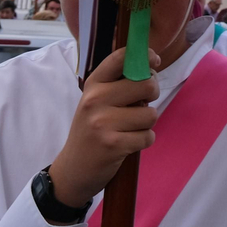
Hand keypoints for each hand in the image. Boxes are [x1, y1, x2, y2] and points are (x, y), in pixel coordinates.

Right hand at [47, 48, 160, 209]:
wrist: (72, 169)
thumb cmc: (91, 130)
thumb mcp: (96, 101)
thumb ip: (118, 83)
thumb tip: (151, 65)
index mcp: (93, 84)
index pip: (121, 57)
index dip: (144, 56)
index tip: (154, 63)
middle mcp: (96, 99)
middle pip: (147, 85)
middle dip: (152, 95)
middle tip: (141, 104)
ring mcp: (103, 123)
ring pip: (151, 114)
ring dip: (147, 123)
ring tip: (130, 128)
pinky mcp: (113, 145)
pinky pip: (148, 136)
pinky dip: (144, 141)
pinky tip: (129, 143)